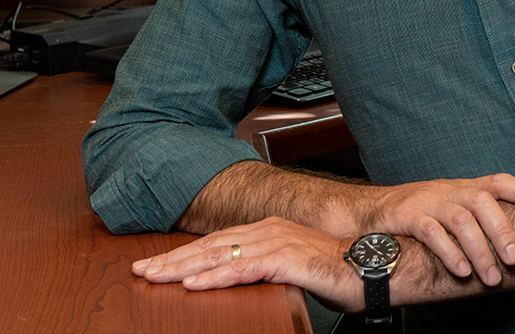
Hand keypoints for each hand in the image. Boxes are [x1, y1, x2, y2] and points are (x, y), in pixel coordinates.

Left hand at [134, 218, 360, 307]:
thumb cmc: (341, 270)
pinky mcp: (284, 258)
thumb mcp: (295, 266)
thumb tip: (247, 278)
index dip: (186, 253)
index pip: (218, 241)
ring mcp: (276, 242)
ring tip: (155, 278)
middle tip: (141, 270)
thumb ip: (268, 267)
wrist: (373, 265)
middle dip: (173, 259)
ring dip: (183, 267)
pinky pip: (241, 269)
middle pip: (210, 245)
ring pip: (219, 254)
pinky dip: (214, 276)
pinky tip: (193, 284)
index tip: (159, 264)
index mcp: (270, 229)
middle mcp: (269, 230)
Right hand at [358, 174, 514, 285]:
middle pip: (482, 201)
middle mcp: (449, 189)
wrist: (373, 210)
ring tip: (491, 277)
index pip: (498, 181)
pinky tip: (461, 271)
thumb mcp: (452, 208)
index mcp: (464, 187)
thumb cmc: (421, 213)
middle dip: (502, 231)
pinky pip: (431, 232)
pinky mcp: (407, 215)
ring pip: (460, 219)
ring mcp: (427, 200)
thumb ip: (478, 220)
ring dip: (479, 250)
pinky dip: (449, 252)